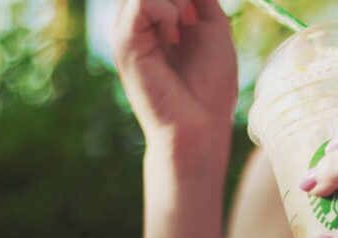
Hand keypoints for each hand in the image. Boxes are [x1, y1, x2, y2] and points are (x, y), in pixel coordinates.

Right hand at [113, 0, 236, 171]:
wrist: (202, 126)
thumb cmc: (210, 85)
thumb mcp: (212, 27)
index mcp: (154, 18)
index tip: (197, 13)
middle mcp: (136, 22)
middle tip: (194, 18)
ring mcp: (127, 31)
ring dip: (177, 0)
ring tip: (188, 26)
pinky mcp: (125, 44)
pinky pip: (142, 2)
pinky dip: (168, 10)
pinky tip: (177, 34)